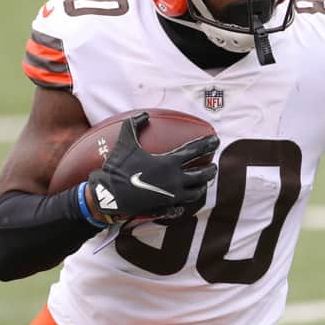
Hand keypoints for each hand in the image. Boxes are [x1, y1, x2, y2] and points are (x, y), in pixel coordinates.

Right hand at [87, 112, 218, 219]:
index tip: (216, 140)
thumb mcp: (125, 143)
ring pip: (194, 194)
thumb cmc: (118, 168)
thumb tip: (143, 114)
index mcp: (169, 163)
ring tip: (203, 185)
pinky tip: (182, 207)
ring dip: (201, 188)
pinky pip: (178, 210)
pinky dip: (182, 208)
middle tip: (214, 167)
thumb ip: (134, 125)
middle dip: (210, 171)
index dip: (207, 143)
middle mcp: (175, 180)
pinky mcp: (164, 209)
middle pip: (201, 176)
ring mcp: (171, 197)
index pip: (195, 150)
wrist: (109, 196)